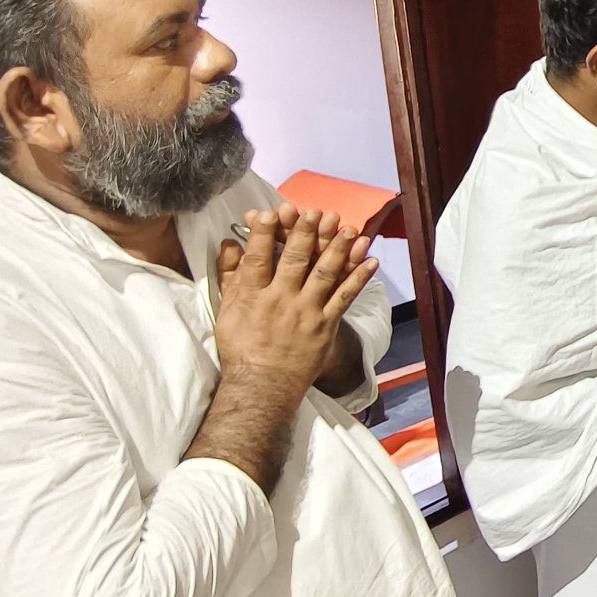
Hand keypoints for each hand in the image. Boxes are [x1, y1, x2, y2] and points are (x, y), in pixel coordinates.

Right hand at [213, 210, 380, 393]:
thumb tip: (228, 244)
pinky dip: (359, 278)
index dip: (263, 233)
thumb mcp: (226, 312)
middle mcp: (280, 300)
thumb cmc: (242, 349)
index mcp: (253, 296)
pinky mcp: (326, 325)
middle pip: (294, 259)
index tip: (270, 212)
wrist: (263, 386)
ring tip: (348, 227)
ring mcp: (306, 312)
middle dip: (305, 232)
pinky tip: (370, 260)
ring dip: (338, 248)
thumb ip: (229, 277)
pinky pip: (345, 297)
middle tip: (315, 211)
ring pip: (324, 273)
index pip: (257, 257)